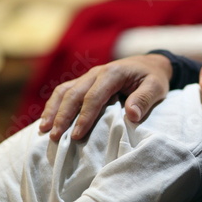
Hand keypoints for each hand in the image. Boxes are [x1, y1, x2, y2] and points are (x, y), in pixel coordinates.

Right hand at [39, 53, 172, 140]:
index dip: (84, 117)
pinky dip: (54, 105)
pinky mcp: (84, 82)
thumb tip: (131, 115)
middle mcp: (96, 72)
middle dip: (62, 116)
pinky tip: (47, 120)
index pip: (94, 96)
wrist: (150, 64)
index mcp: (113, 73)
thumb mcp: (156, 87)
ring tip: (44, 130)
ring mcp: (88, 76)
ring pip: (64, 91)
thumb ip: (145, 99)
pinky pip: (64, 91)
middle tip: (55, 137)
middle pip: (73, 94)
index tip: (77, 136)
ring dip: (52, 110)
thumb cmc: (153, 78)